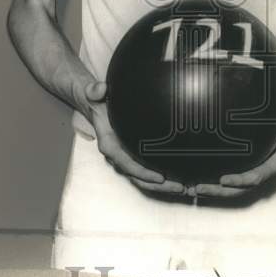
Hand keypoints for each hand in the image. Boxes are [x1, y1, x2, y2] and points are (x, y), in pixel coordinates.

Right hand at [83, 81, 185, 195]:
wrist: (95, 106)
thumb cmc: (97, 102)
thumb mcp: (94, 94)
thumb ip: (95, 91)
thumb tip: (100, 89)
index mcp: (109, 144)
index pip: (126, 163)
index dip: (143, 173)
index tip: (160, 177)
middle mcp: (117, 155)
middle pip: (138, 177)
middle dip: (158, 185)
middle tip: (179, 187)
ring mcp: (124, 158)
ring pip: (143, 178)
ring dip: (161, 185)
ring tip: (182, 187)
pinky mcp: (132, 156)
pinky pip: (145, 171)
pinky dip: (159, 178)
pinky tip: (176, 177)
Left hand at [193, 103, 275, 198]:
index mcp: (272, 166)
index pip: (255, 177)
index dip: (240, 181)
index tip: (223, 179)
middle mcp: (260, 174)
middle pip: (238, 189)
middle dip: (218, 192)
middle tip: (197, 189)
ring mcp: (250, 174)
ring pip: (231, 189)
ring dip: (212, 191)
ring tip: (191, 190)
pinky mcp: (242, 170)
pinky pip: (228, 182)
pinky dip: (213, 184)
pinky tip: (195, 181)